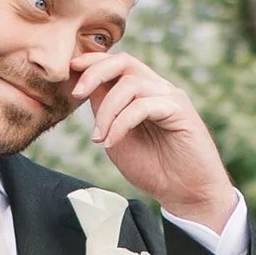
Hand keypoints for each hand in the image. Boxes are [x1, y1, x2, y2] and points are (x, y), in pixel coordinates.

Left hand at [71, 51, 236, 231]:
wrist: (185, 192)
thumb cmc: (153, 168)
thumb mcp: (116, 139)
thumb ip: (104, 114)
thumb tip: (84, 90)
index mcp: (142, 93)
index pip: (117, 64)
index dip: (93, 62)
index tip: (71, 68)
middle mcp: (157, 89)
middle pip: (124, 61)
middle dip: (95, 72)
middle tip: (77, 94)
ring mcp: (170, 97)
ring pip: (130, 85)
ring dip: (106, 112)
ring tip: (98, 138)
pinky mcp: (180, 110)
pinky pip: (142, 106)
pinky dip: (121, 124)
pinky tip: (111, 142)